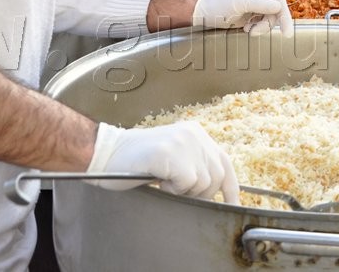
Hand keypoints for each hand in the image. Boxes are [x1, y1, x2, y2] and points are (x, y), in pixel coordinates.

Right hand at [87, 121, 237, 201]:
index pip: (224, 162)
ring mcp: (182, 142)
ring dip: (185, 190)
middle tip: (176, 190)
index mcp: (196, 134)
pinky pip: (188, 182)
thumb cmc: (135, 162)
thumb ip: (194, 165)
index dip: (231, 187)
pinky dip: (174, 189)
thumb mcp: (173, 158)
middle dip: (200, 193)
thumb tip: (217, 191)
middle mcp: (193, 135)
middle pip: (217, 176)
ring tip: (164, 181)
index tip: (233, 204)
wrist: (105, 154)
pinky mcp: (170, 153)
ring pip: (204, 182)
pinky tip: (159, 181)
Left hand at [193, 0, 293, 35]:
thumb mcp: (239, 3)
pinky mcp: (253, 13)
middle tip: (255, 32)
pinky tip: (246, 28)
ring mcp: (258, 3)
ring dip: (261, 27)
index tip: (287, 33)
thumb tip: (279, 7)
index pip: (278, 1)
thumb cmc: (218, 4)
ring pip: (270, 19)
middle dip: (267, 24)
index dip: (284, 17)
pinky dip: (257, 28)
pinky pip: (263, 23)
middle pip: (276, 11)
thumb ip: (259, 4)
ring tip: (247, 30)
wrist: (205, 13)